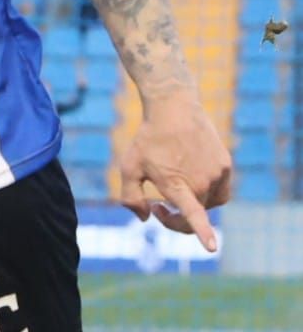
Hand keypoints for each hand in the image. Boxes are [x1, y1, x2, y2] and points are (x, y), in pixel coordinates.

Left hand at [119, 93, 230, 251]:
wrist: (174, 107)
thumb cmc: (148, 139)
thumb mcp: (129, 167)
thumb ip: (131, 198)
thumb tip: (145, 218)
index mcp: (177, 185)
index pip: (192, 214)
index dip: (202, 232)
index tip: (212, 248)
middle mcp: (201, 182)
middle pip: (194, 215)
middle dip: (175, 216)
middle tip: (155, 205)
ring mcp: (217, 174)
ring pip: (209, 203)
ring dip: (194, 203)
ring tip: (175, 186)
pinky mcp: (226, 166)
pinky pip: (220, 190)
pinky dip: (207, 191)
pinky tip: (192, 177)